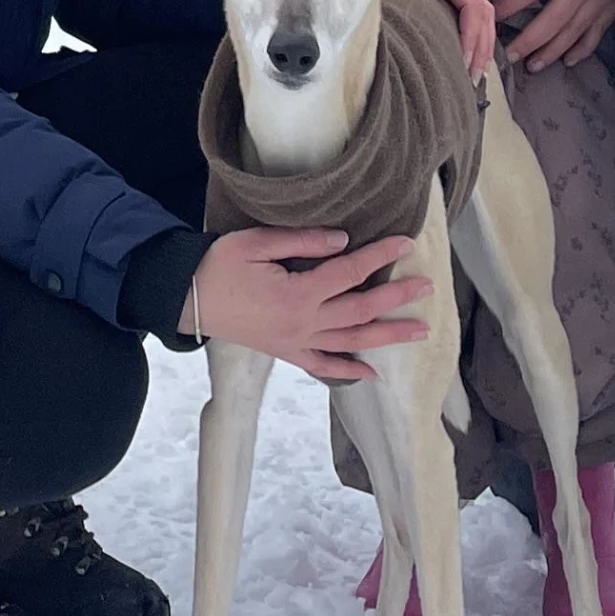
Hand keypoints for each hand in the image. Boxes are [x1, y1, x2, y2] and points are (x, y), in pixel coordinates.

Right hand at [179, 228, 428, 382]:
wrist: (187, 298)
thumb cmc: (218, 265)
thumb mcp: (257, 242)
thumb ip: (303, 241)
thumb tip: (344, 241)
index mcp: (298, 293)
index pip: (350, 272)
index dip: (380, 256)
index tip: (406, 244)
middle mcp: (304, 323)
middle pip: (361, 311)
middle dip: (397, 299)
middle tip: (427, 288)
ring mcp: (297, 343)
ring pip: (352, 343)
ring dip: (387, 337)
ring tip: (419, 331)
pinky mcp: (287, 353)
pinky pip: (323, 367)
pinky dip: (348, 372)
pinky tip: (372, 374)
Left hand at [379, 0, 497, 74]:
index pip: (474, 6)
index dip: (473, 36)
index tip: (466, 61)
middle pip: (484, 14)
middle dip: (483, 46)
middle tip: (475, 78)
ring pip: (481, 16)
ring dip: (482, 45)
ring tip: (476, 74)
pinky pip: (468, 15)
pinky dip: (474, 37)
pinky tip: (469, 56)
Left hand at [495, 0, 614, 71]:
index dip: (507, 6)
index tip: (489, 16)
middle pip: (550, 23)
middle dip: (527, 42)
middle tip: (507, 56)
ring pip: (573, 33)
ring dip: (551, 52)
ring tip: (532, 66)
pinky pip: (597, 31)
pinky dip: (583, 49)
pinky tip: (570, 60)